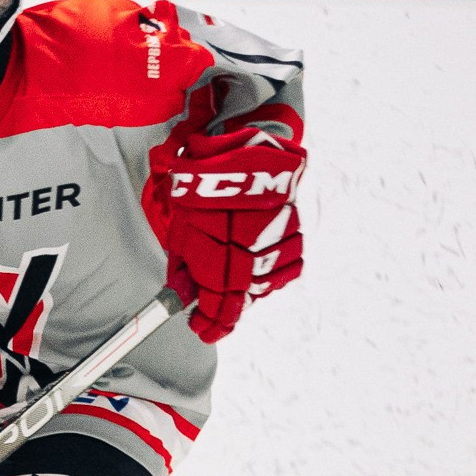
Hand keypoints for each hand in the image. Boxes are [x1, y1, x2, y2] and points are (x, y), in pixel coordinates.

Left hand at [152, 129, 304, 343]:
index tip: (202, 329)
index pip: (218, 303)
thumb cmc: (200, 186)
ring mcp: (276, 233)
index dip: (211, 323)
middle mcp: (250, 244)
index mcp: (216, 247)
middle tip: (216, 314)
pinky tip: (262, 262)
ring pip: (272, 279)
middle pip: (245, 296)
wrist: (233, 145)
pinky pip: (292, 259)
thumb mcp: (180, 228)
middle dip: (228, 308)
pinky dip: (277, 267)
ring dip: (253, 286)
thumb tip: (183, 296)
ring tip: (238, 280)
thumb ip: (184, 266)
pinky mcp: (294, 221)